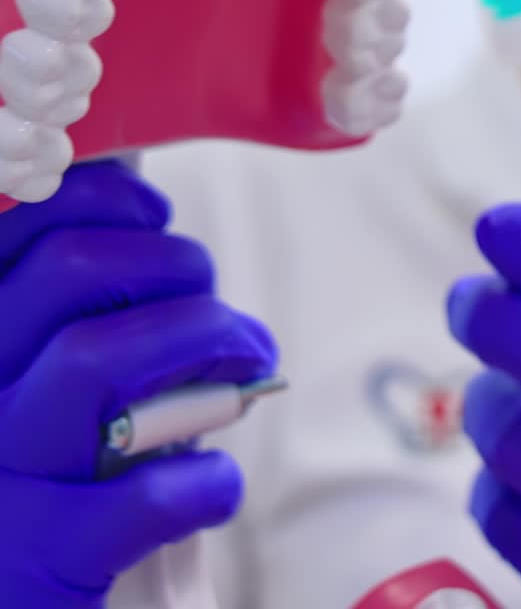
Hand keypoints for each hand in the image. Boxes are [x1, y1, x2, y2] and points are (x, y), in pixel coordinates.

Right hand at [0, 158, 277, 607]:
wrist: (11, 603)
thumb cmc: (51, 479)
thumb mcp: (39, 382)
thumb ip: (78, 316)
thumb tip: (170, 245)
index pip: (22, 226)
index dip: (102, 201)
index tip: (156, 215)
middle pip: (69, 270)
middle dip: (173, 263)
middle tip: (216, 305)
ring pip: (95, 357)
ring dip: (200, 338)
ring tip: (249, 362)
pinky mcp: (41, 555)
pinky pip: (140, 495)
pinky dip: (202, 479)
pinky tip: (215, 483)